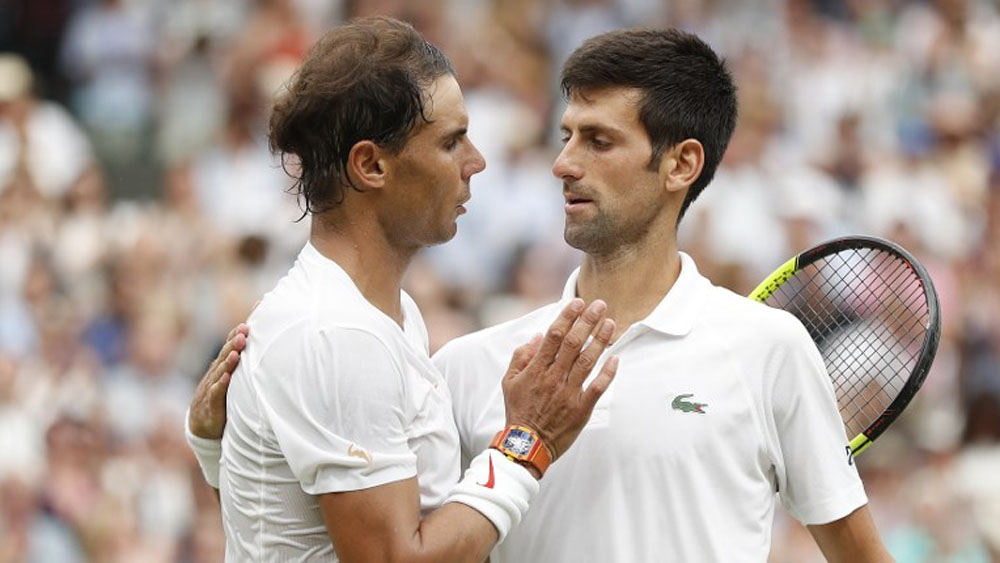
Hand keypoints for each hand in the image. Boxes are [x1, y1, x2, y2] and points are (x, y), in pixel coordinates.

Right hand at [188, 323, 247, 438]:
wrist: (201, 425)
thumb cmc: (222, 398)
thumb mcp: (232, 380)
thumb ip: (241, 366)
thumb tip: (260, 350)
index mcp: (222, 367)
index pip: (229, 348)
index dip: (235, 336)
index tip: (247, 325)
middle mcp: (216, 375)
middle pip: (224, 356)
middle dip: (233, 344)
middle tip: (243, 332)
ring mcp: (211, 388)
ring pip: (220, 372)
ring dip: (228, 362)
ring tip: (236, 352)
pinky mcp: (211, 404)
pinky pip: (215, 393)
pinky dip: (221, 385)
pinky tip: (227, 377)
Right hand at [501, 299, 617, 461]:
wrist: (526, 444)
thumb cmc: (518, 411)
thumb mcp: (509, 381)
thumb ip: (521, 356)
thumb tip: (537, 336)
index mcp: (537, 369)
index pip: (554, 336)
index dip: (567, 316)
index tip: (578, 302)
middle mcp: (554, 377)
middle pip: (574, 343)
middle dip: (588, 321)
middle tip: (600, 304)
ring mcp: (569, 393)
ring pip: (588, 361)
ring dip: (600, 340)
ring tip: (610, 323)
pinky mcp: (581, 408)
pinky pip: (597, 387)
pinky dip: (607, 373)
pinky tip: (616, 358)